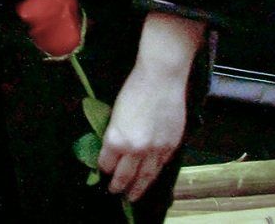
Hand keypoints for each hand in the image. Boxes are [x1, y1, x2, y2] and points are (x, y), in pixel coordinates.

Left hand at [98, 55, 189, 202]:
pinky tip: (150, 177)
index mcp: (116, 139)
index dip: (104, 169)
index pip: (106, 163)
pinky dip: (154, 174)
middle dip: (119, 186)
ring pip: (145, 177)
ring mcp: (155, 149)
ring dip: (138, 188)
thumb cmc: (134, 88)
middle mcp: (135, 149)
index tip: (103, 172)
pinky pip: (161, 166)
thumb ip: (115, 134)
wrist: (161, 78)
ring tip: (132, 196)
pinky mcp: (171, 146)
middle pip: (125, 176)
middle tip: (115, 192)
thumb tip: (113, 149)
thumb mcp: (115, 113)